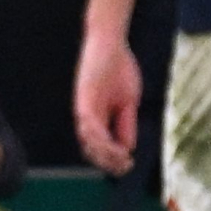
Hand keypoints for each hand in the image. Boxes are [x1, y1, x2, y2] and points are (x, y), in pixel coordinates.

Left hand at [73, 29, 140, 177]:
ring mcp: (83, 107)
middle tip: (124, 168)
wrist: (110, 42)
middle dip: (108, 162)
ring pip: (88, 140)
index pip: (99, 146)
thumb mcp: (128, 102)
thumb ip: (125, 124)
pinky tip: (112, 146)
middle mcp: (86, 116)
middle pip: (90, 148)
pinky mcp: (83, 98)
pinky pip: (88, 124)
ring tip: (121, 160)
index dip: (112, 159)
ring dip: (105, 153)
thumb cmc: (118, 69)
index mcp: (96, 118)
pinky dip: (99, 138)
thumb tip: (127, 148)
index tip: (128, 166)